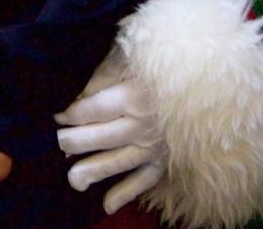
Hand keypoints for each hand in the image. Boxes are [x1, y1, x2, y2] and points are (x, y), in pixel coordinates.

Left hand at [55, 62, 165, 213]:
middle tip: (59, 143)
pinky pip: (145, 179)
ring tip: (73, 180)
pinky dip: (127, 193)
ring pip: (119, 162)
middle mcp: (142, 124)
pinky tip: (107, 204)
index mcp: (132, 96)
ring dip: (94, 171)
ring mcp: (155, 144)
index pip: (91, 110)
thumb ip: (101, 77)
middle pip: (101, 137)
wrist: (203, 78)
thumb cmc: (158, 64)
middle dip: (75, 142)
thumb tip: (77, 99)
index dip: (71, 114)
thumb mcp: (128, 58)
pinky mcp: (165, 157)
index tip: (58, 116)